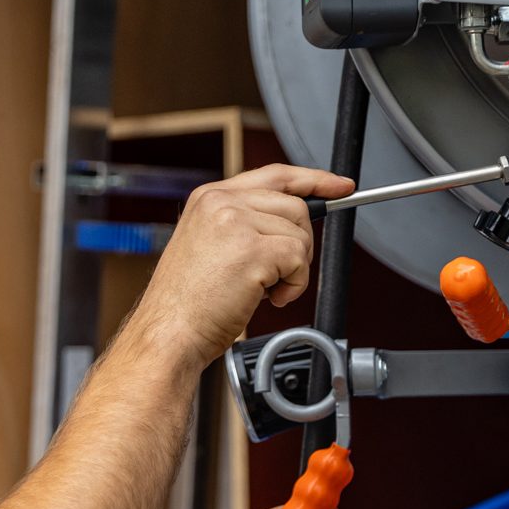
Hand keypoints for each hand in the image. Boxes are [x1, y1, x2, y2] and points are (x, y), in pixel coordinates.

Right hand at [127, 164, 354, 369]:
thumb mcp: (209, 247)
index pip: (274, 175)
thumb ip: (244, 225)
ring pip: (300, 234)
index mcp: (209, 197)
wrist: (169, 333)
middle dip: (300, 243)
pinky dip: (294, 285)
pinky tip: (269, 298)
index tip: (339, 186)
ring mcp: (236, 223)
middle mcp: (221, 202)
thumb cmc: (188, 304)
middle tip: (279, 274)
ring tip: (265, 289)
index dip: (313, 179)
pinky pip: (299, 259)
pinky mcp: (252, 250)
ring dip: (295, 269)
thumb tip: (292, 225)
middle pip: (295, 206)